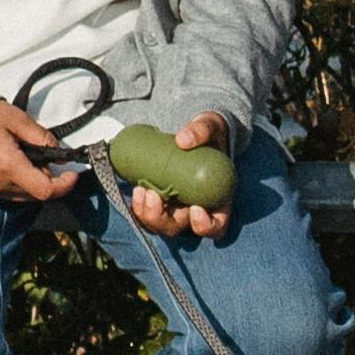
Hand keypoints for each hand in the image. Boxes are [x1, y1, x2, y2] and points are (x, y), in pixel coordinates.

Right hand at [0, 99, 87, 204]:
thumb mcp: (18, 119)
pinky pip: (6, 195)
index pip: (45, 190)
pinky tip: (13, 165)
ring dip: (32, 183)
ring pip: (22, 197)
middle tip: (44, 157)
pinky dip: (16, 184)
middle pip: (35, 195)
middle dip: (47, 180)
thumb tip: (60, 154)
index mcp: (8, 165)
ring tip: (26, 159)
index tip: (72, 175)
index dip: (64, 186)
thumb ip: (42, 137)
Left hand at [119, 112, 239, 241]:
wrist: (194, 132)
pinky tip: (136, 190)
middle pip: (180, 227)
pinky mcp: (161, 200)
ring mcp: (176, 206)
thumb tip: (182, 139)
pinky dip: (140, 207)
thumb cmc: (210, 132)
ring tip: (140, 191)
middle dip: (162, 219)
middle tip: (153, 196)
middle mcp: (197, 208)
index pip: (217, 225)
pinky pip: (148, 212)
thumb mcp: (212, 126)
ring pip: (160, 224)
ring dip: (147, 214)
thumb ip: (202, 129)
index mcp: (218, 197)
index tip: (195, 208)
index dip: (206, 225)